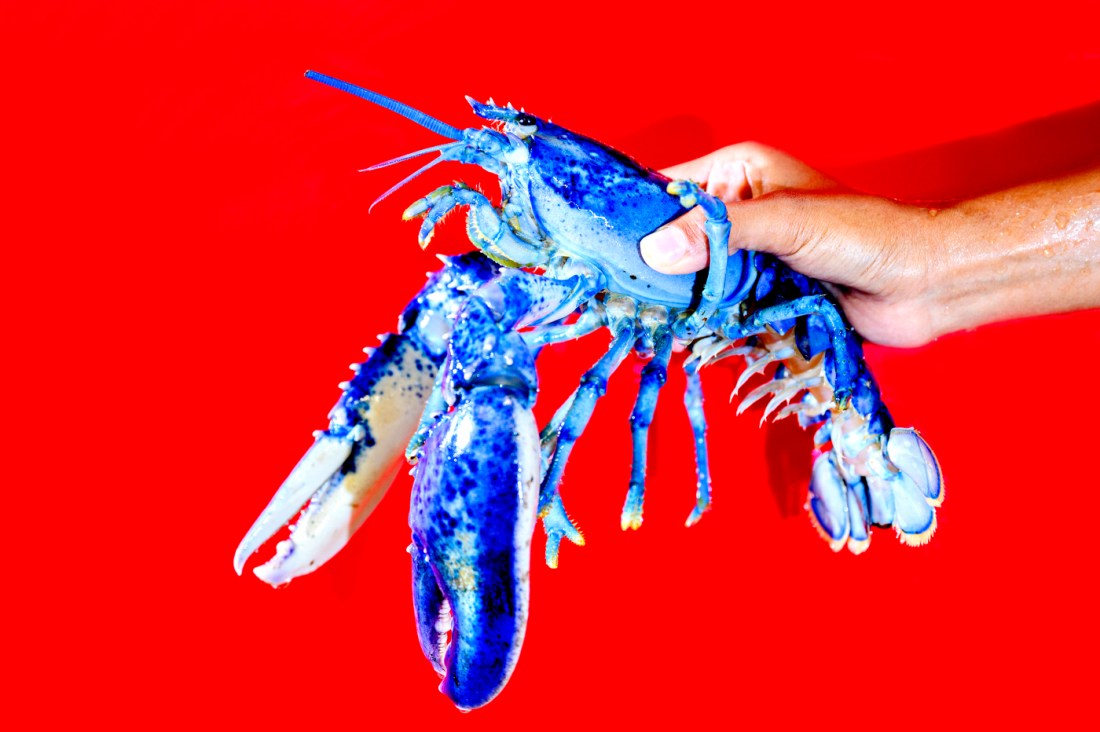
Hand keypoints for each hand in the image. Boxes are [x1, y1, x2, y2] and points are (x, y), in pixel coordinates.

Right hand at [641, 143, 940, 346]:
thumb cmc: (866, 236)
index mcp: (739, 175)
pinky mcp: (760, 299)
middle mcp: (737, 215)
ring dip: (680, 306)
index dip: (634, 217)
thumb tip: (655, 251)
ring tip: (653, 327)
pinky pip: (717, 313)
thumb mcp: (789, 223)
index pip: (667, 190)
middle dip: (652, 271)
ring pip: (691, 283)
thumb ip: (721, 233)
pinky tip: (694, 344)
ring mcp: (748, 259)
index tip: (601, 249)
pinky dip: (706, 329)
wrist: (923, 286)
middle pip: (673, 242)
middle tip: (622, 299)